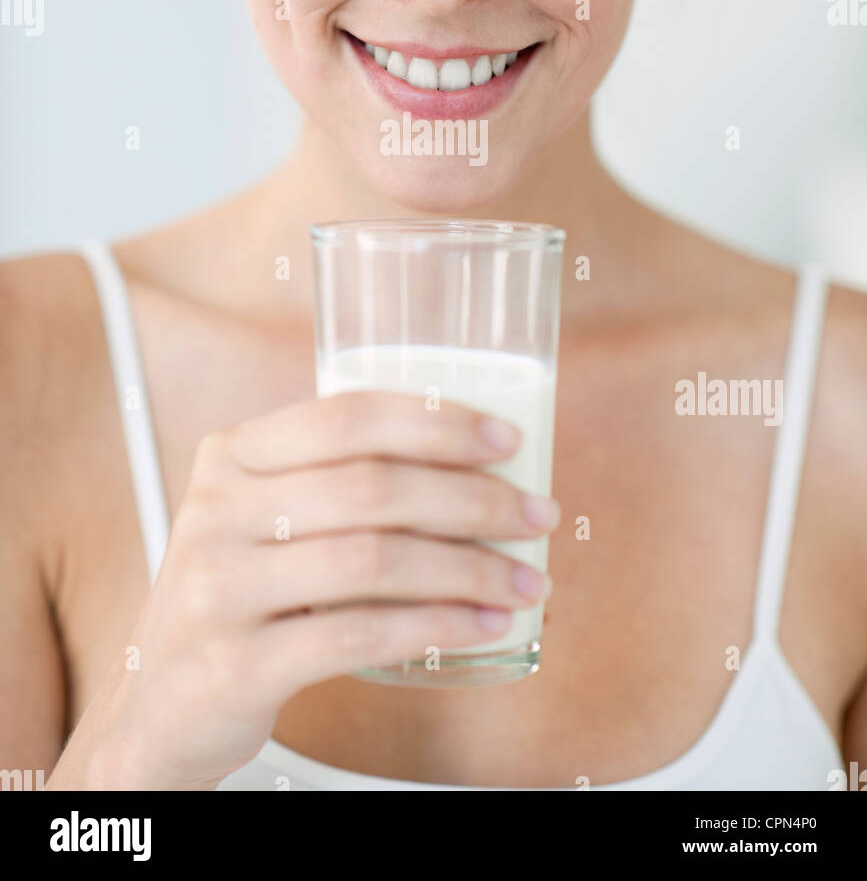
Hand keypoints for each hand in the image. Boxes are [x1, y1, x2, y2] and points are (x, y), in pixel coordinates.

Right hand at [84, 391, 559, 789]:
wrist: (156, 707)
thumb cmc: (238, 596)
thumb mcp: (259, 518)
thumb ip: (334, 483)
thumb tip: (475, 467)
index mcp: (232, 456)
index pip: (345, 416)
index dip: (435, 422)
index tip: (507, 439)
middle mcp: (218, 511)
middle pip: (371, 486)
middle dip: (473, 498)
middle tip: (537, 515)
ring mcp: (220, 587)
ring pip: (374, 560)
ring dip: (469, 568)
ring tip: (525, 580)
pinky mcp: (235, 663)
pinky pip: (359, 635)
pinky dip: (437, 627)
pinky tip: (483, 627)